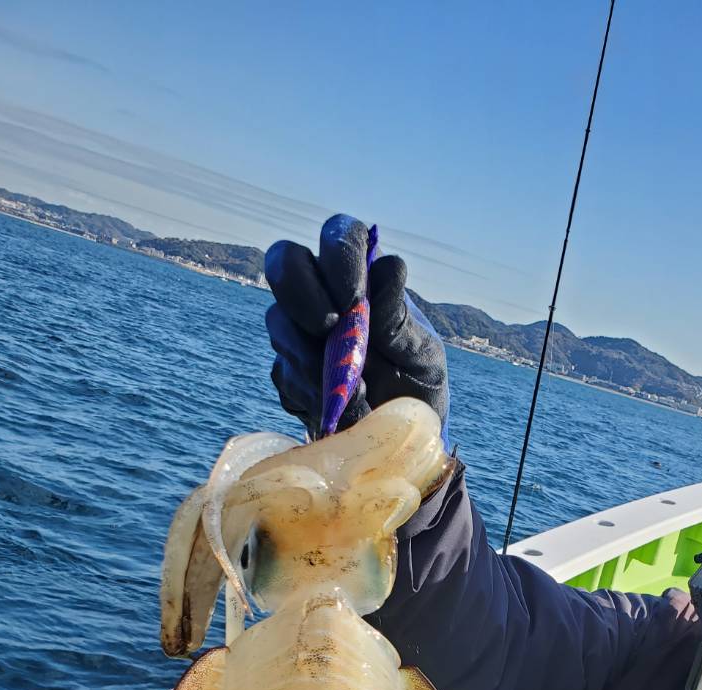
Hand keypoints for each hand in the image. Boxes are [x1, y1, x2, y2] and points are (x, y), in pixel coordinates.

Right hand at [265, 214, 448, 438]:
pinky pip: (285, 373)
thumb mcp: (422, 356)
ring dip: (312, 356)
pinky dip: (314, 393)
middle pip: (284, 261)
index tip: (355, 299)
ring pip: (279, 321)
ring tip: (356, 390)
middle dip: (301, 293)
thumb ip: (400, 319)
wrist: (399, 441)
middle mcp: (322, 296)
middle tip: (328, 329)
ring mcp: (298, 333)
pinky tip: (343, 410)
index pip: (339, 235)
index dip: (339, 257)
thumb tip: (389, 266)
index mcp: (362, 278)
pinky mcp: (287, 373)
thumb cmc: (417, 386)